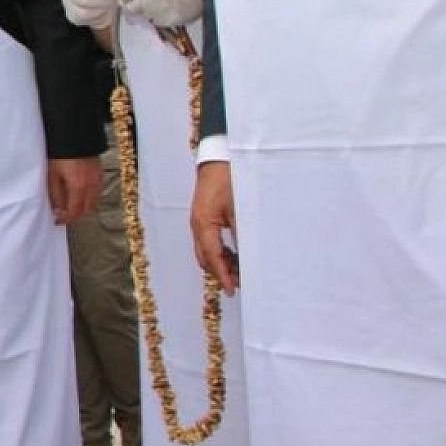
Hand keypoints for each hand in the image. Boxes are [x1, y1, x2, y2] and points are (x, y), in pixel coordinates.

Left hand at [47, 157, 101, 225]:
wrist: (74, 136)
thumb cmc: (60, 155)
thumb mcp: (52, 175)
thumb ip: (56, 194)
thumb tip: (57, 209)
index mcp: (78, 187)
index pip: (75, 211)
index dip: (66, 219)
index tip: (57, 220)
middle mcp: (91, 186)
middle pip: (86, 209)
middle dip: (75, 215)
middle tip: (63, 215)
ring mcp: (98, 180)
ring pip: (94, 202)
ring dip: (83, 208)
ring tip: (71, 206)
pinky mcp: (101, 174)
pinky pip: (98, 193)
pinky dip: (90, 198)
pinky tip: (81, 196)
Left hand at [120, 0, 206, 27]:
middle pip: (130, 9)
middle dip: (136, 7)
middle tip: (146, 4)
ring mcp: (155, 12)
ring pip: (146, 16)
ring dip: (152, 13)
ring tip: (167, 4)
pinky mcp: (166, 22)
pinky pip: (160, 22)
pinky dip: (164, 18)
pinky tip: (175, 9)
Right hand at [191, 161, 239, 294]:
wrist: (219, 156)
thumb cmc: (230, 179)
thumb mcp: (239, 208)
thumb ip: (242, 234)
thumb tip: (248, 258)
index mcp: (203, 224)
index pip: (212, 257)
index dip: (223, 275)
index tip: (232, 290)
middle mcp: (197, 225)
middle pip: (205, 257)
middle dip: (220, 272)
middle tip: (239, 284)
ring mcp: (198, 220)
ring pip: (206, 250)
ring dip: (220, 262)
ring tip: (239, 271)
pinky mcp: (203, 216)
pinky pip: (208, 241)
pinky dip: (220, 252)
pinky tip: (234, 254)